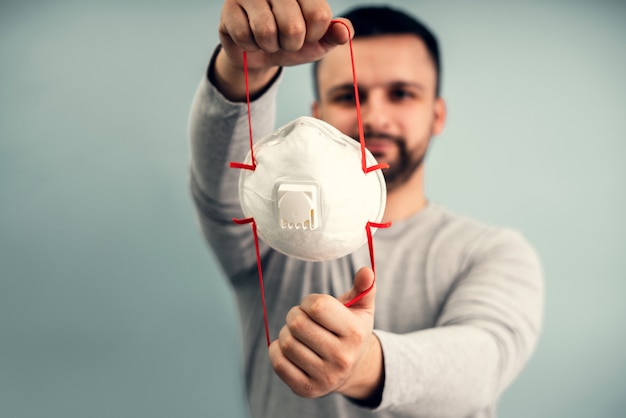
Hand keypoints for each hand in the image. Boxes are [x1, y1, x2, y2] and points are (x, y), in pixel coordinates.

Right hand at [214, 0, 352, 99]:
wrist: (261, 53)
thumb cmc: (292, 41)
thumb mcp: (318, 41)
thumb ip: (335, 35)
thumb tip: (345, 32)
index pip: (319, 16)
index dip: (313, 36)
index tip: (306, 34)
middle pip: (293, 27)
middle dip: (291, 45)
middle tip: (284, 39)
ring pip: (267, 32)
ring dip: (270, 46)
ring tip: (268, 39)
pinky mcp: (228, 8)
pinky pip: (244, 36)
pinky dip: (251, 47)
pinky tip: (251, 39)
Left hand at [268, 267, 383, 399]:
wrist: (352, 369)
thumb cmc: (351, 330)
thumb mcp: (362, 308)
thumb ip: (364, 288)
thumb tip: (365, 271)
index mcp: (355, 334)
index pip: (316, 306)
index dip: (309, 301)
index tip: (313, 306)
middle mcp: (341, 358)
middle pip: (297, 324)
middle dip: (295, 315)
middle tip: (303, 319)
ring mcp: (324, 377)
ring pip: (286, 342)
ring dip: (287, 332)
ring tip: (299, 334)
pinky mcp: (306, 389)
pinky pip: (278, 362)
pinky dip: (277, 350)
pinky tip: (290, 348)